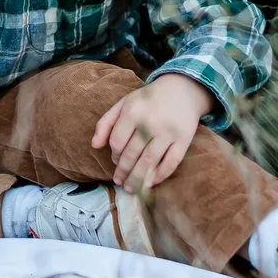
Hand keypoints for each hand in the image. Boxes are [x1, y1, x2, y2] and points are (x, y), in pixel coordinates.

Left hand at [91, 74, 212, 189]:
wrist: (182, 89)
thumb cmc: (148, 100)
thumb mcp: (124, 103)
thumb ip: (106, 123)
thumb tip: (94, 146)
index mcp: (132, 111)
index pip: (117, 141)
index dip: (114, 155)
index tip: (115, 162)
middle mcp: (150, 122)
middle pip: (132, 155)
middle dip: (124, 172)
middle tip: (119, 181)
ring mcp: (168, 132)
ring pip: (149, 162)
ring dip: (138, 179)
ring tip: (131, 188)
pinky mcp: (184, 140)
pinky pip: (171, 163)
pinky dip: (160, 176)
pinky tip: (151, 182)